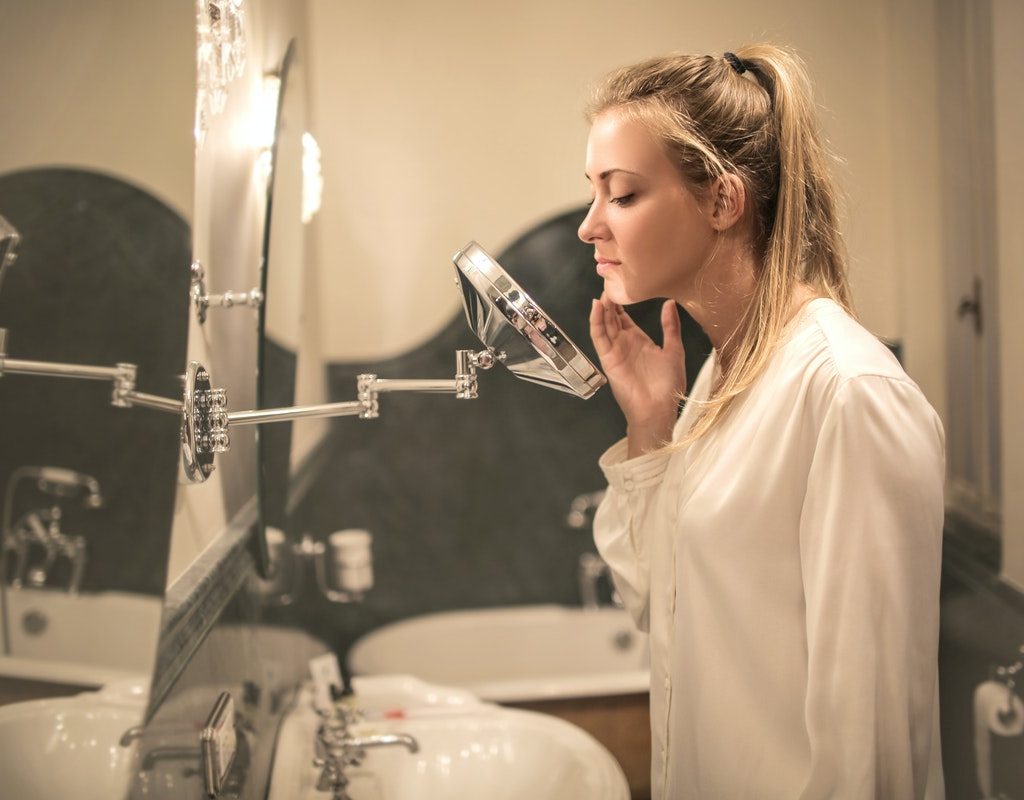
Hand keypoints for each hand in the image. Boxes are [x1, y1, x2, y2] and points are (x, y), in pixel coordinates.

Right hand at [589, 294, 685, 455]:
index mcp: (639, 341)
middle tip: (608, 281)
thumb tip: (670, 303)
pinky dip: (596, 321)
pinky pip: (599, 337)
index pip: (625, 317)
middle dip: (609, 301)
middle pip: (612, 318)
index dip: (621, 302)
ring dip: (602, 308)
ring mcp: (615, 351)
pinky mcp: (608, 358)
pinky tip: (596, 307)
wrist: (658, 408)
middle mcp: (624, 344)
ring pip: (604, 324)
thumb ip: (670, 327)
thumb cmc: (668, 385)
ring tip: (603, 291)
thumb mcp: (674, 350)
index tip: (621, 283)